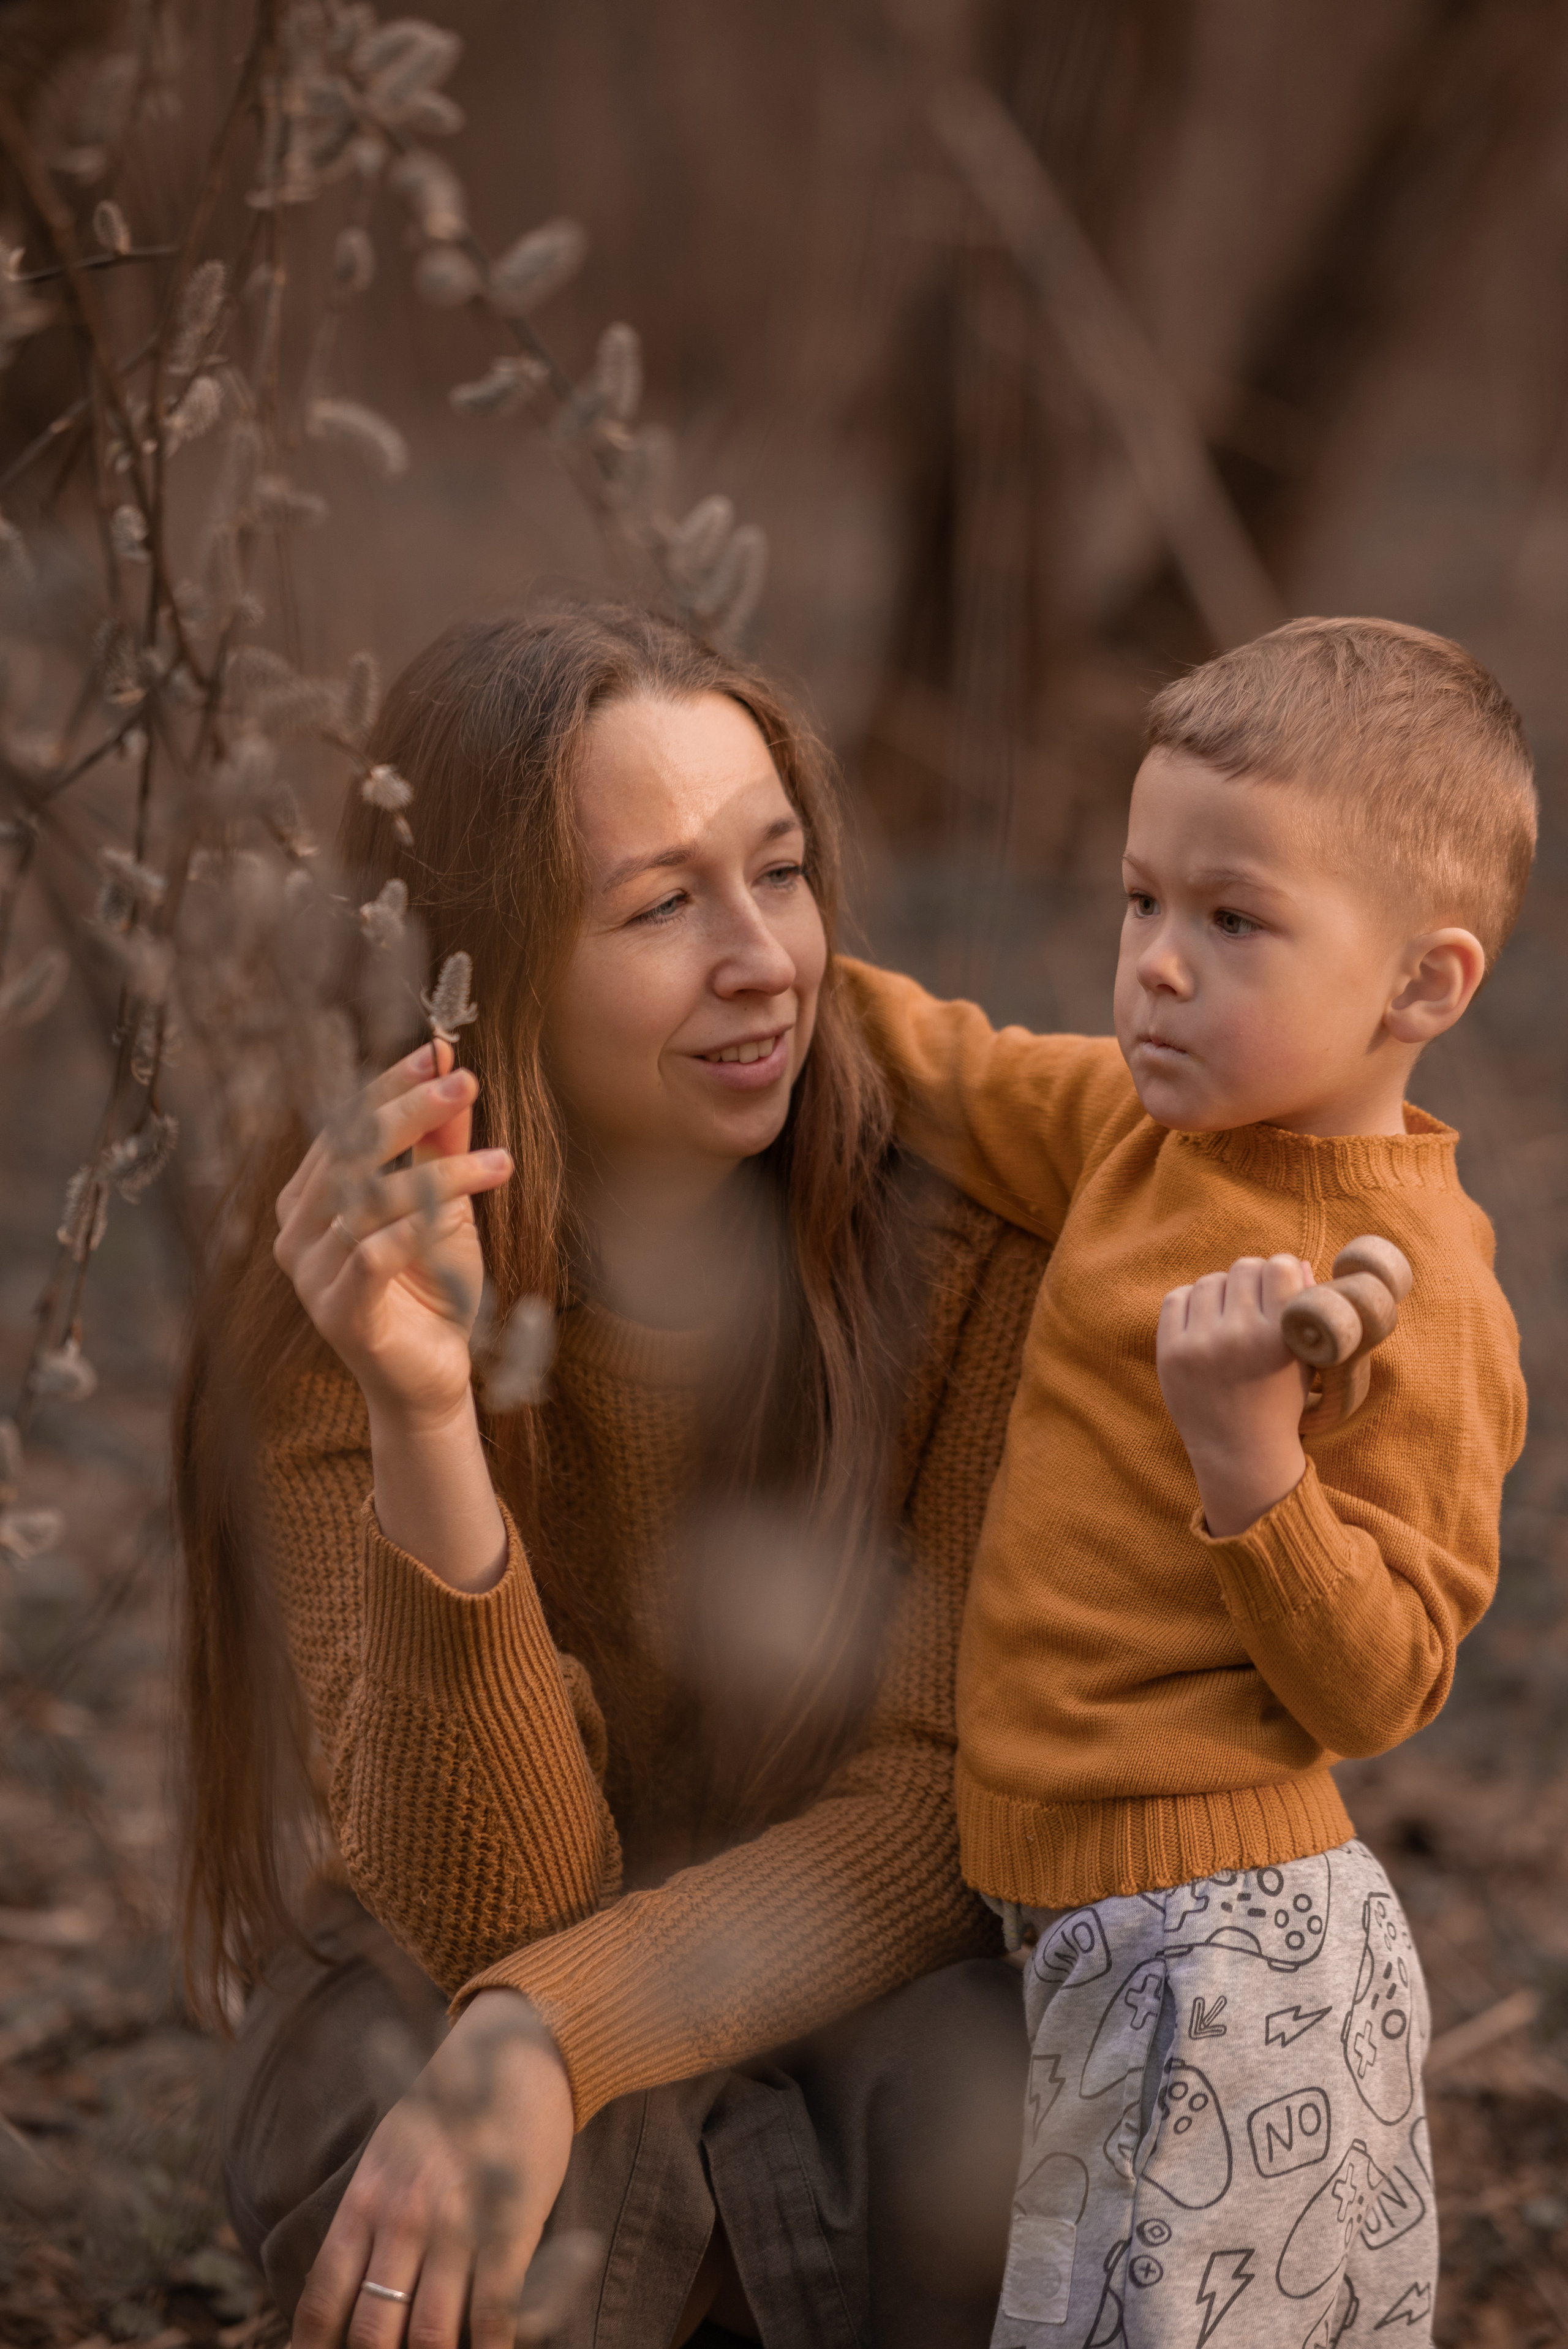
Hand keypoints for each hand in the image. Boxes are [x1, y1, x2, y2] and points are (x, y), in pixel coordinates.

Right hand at [274, 1040, 512, 1431]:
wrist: (434, 1377)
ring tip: (498, 1161)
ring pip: (369, 1202)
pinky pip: (374, 1255)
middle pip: (348, 1153)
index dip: (388, 1085)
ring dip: (439, 1174)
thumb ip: (439, 1144)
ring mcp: (311, 1274)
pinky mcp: (339, 1311)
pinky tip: (460, 1214)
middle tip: (462, 1082)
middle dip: (408, 1111)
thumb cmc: (434, 1288)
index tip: (438, 1051)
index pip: (343, 1125)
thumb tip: (451, 1068)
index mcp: (310, 1198)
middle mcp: (297, 1231)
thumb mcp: (443, 1205)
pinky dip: (418, 1228)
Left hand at [290, 1991, 574, 2348]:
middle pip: (373, 2328)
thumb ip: (366, 2218)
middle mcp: (405, 2214)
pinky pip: (492, 2311)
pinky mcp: (510, 2226)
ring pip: (430, 2332)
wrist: (521, 2052)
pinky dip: (488, 2347)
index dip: (314, 2348)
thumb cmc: (453, 2109)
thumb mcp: (390, 2153)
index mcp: (367, 2197)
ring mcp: (458, 2221)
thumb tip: (340, 2294)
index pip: (324, 2296)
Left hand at [1157, 1254, 1313, 1536]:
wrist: (1240, 1453)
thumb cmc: (1280, 1402)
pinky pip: (1177, 1297)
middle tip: (1254, 1307)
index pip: (1279, 1265)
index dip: (1282, 1274)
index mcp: (1280, 1337)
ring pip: (1210, 1281)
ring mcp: (1200, 1344)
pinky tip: (1204, 1327)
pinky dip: (1191, 1305)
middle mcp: (1239, 1336)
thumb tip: (1294, 1261)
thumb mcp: (1305, 1360)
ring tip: (1230, 1321)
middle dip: (1252, 1282)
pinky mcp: (1169, 1353)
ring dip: (1222, 1294)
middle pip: (1244, 1267)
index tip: (1281, 1291)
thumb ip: (1305, 1310)